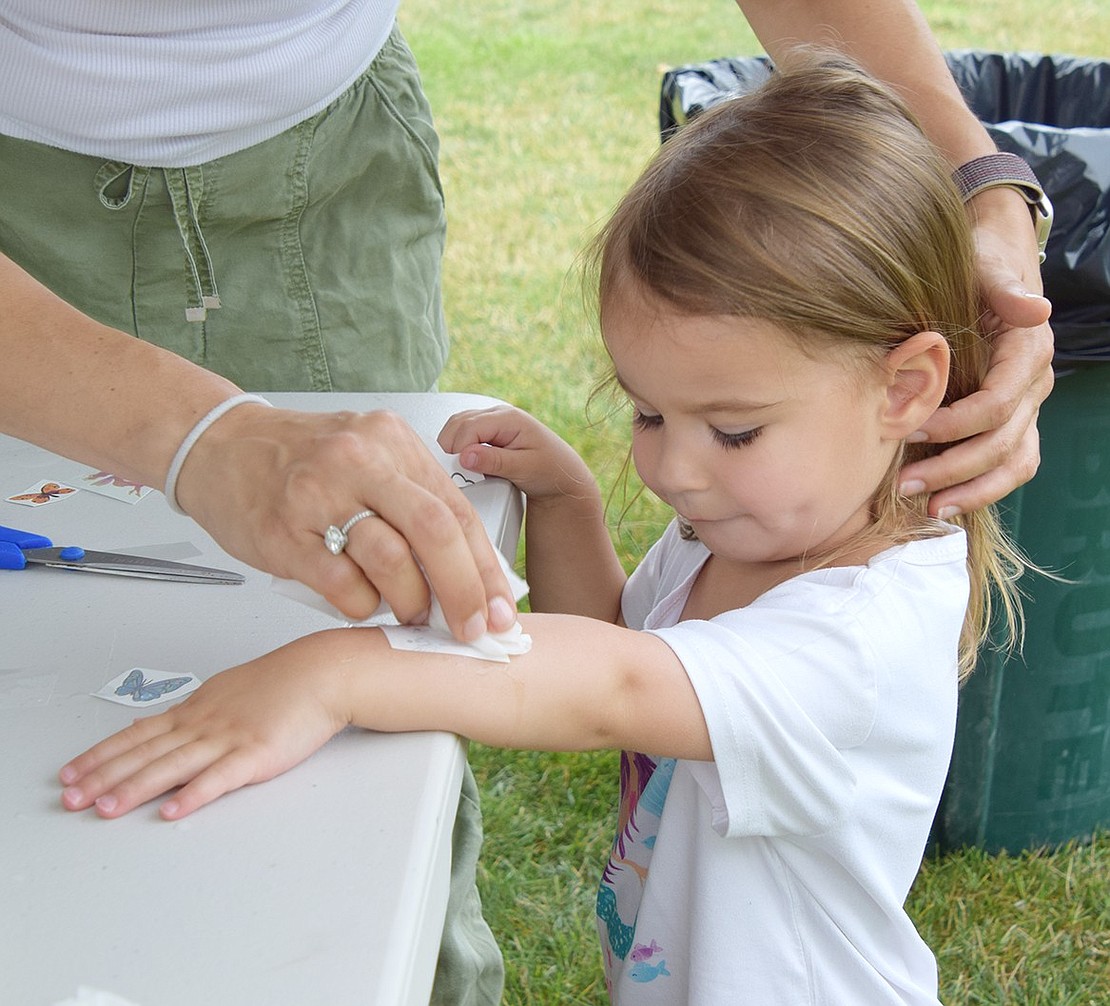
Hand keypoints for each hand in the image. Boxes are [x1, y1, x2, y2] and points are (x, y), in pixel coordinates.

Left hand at [59, 635, 346, 819]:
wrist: (323, 672)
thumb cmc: (284, 683)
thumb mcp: (229, 691)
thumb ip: (196, 713)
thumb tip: (165, 725)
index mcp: (197, 710)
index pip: (138, 734)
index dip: (101, 755)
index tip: (71, 774)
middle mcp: (205, 724)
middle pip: (145, 753)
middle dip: (104, 777)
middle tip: (72, 799)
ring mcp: (229, 739)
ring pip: (173, 766)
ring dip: (135, 789)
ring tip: (106, 809)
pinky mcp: (257, 754)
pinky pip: (220, 778)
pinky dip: (194, 795)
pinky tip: (173, 811)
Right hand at [176, 406, 516, 639]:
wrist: (218, 445)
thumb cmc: (298, 460)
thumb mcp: (367, 457)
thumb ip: (413, 502)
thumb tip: (467, 571)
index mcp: (391, 440)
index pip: (456, 509)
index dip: (485, 565)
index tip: (501, 605)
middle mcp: (359, 460)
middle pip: (434, 530)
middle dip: (464, 589)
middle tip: (473, 628)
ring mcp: (318, 493)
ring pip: (390, 559)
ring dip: (410, 601)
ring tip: (411, 615)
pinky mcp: (281, 531)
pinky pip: (339, 583)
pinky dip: (360, 606)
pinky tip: (361, 606)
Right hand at [438, 405, 596, 504]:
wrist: (561, 477)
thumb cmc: (550, 469)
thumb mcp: (524, 468)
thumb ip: (494, 462)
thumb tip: (465, 456)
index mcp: (509, 418)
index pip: (470, 426)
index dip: (459, 449)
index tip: (461, 470)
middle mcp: (498, 415)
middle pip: (458, 423)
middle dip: (451, 447)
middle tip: (457, 472)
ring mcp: (492, 422)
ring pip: (456, 426)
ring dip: (452, 447)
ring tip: (461, 469)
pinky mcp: (488, 432)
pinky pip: (462, 434)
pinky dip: (458, 448)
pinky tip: (465, 463)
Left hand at [899, 187, 1054, 515]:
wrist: (991, 262)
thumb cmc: (979, 263)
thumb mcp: (986, 264)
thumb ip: (1005, 287)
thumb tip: (1035, 309)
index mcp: (1028, 352)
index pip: (998, 403)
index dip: (956, 424)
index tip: (912, 432)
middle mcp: (1034, 385)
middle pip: (1003, 442)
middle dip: (955, 468)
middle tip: (905, 486)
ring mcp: (1026, 407)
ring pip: (1014, 462)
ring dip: (973, 490)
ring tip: (930, 508)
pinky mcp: (1013, 420)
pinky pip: (1009, 463)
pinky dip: (981, 487)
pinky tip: (944, 502)